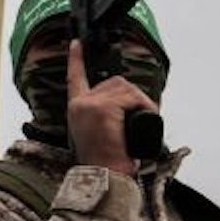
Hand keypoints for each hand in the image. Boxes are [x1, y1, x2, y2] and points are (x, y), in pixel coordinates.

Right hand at [67, 39, 157, 175]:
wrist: (104, 176)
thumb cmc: (106, 161)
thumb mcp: (98, 134)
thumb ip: (103, 116)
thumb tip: (127, 105)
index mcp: (76, 108)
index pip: (75, 78)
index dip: (76, 59)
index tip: (76, 44)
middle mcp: (80, 103)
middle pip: (114, 82)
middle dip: (133, 96)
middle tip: (143, 116)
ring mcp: (89, 104)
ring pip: (125, 88)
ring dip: (142, 102)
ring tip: (144, 123)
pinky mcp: (102, 108)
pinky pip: (132, 98)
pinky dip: (145, 107)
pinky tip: (143, 121)